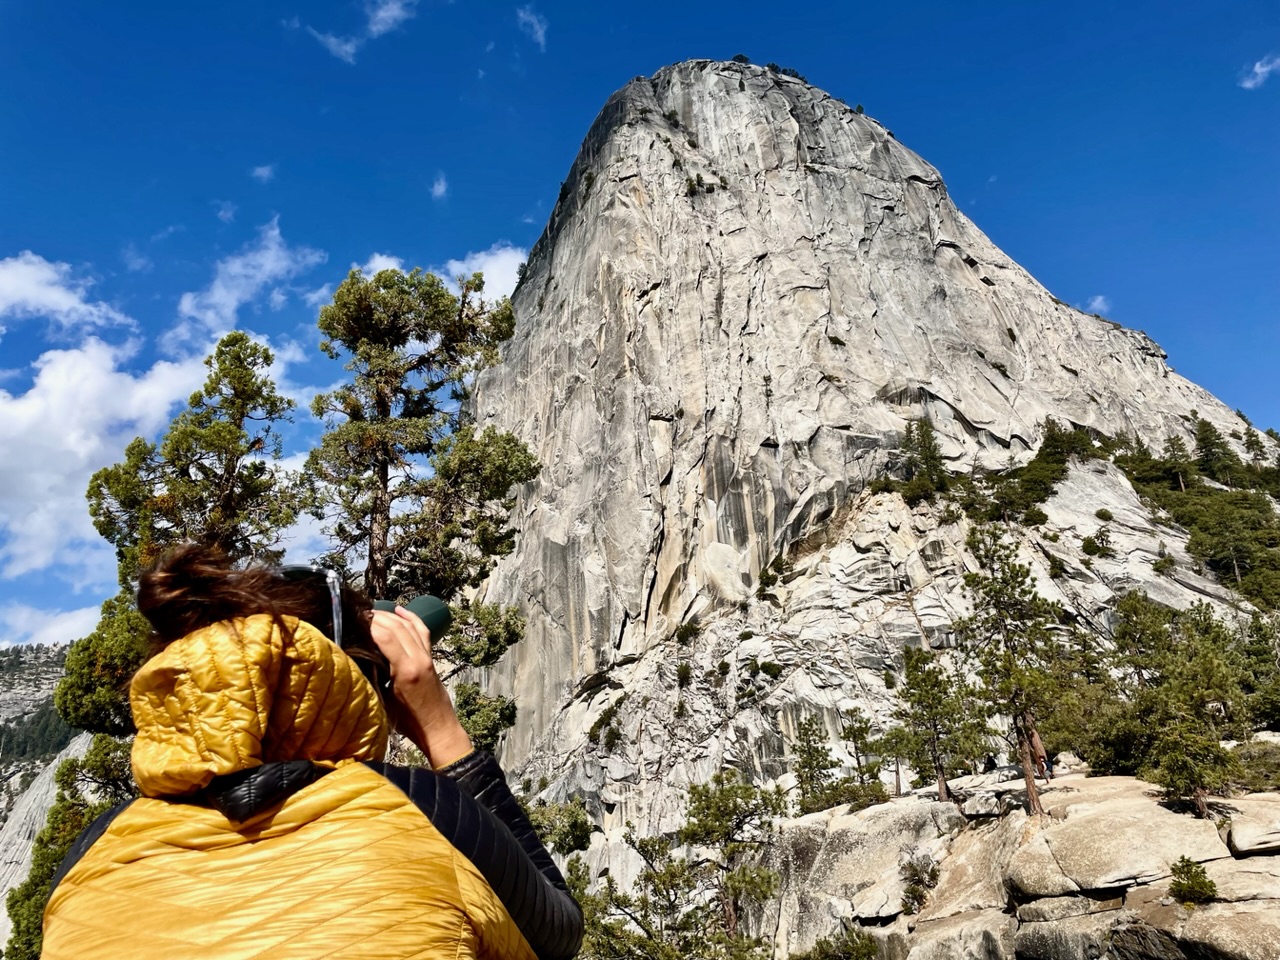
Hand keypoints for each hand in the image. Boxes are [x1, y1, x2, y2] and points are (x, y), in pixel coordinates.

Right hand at [369, 606, 472, 767]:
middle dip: (377, 617)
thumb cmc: (409, 723)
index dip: (369, 626)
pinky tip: (400, 610)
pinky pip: (421, 631)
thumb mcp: (385, 702)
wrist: (438, 730)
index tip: (352, 621)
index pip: (386, 637)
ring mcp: (427, 657)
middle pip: (397, 627)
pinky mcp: (431, 658)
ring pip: (409, 626)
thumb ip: (374, 679)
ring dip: (391, 616)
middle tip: (357, 615)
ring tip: (372, 612)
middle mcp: (419, 659)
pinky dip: (411, 618)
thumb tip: (355, 662)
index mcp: (406, 670)